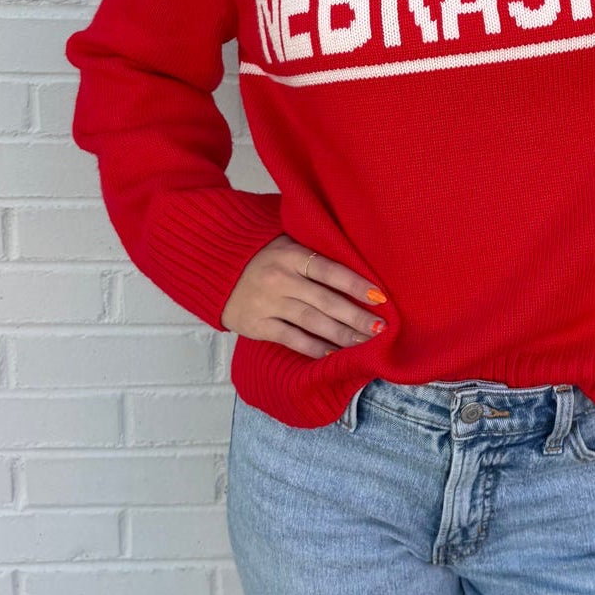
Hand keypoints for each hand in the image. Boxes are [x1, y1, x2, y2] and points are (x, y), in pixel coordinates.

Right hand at [221, 233, 388, 358]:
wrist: (212, 268)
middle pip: (325, 301)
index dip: (355, 284)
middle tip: (381, 328)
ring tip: (365, 342)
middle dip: (356, 317)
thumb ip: (313, 251)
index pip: (329, 270)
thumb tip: (357, 261)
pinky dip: (314, 348)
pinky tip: (334, 354)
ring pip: (312, 323)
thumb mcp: (284, 240)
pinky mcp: (257, 325)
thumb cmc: (260, 254)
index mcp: (290, 254)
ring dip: (342, 335)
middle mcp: (280, 279)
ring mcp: (267, 304)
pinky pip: (292, 339)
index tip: (380, 297)